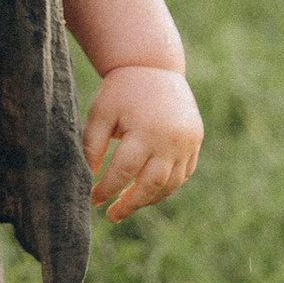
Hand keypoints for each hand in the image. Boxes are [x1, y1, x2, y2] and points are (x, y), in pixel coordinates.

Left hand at [82, 63, 202, 221]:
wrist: (154, 66)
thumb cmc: (121, 91)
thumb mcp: (101, 112)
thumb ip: (92, 144)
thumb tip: (88, 177)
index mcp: (145, 132)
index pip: (123, 172)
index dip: (106, 189)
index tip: (92, 200)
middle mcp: (170, 140)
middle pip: (150, 185)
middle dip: (130, 204)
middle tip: (111, 216)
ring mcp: (187, 142)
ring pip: (170, 183)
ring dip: (149, 199)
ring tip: (127, 205)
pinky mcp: (195, 141)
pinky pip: (183, 173)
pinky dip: (166, 186)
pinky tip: (148, 191)